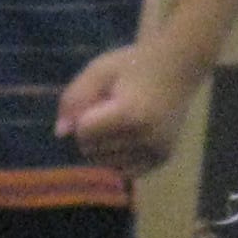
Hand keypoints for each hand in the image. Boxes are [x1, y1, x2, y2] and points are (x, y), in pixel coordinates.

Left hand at [54, 42, 201, 176]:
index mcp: (130, 114)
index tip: (100, 98)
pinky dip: (118, 158)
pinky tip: (127, 137)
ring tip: (122, 119)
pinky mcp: (162, 158)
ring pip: (105, 163)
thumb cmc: (132, 66)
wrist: (176, 66)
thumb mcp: (98, 71)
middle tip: (113, 107)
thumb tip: (60, 133)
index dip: (83, 115)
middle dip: (92, 132)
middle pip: (92, 151)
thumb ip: (73, 98)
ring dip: (104, 145)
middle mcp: (147, 137)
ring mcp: (157, 150)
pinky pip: (124, 172)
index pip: (83, 133)